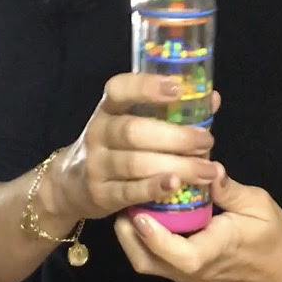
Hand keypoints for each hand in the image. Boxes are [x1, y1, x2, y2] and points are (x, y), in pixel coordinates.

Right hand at [45, 73, 221, 222]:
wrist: (71, 185)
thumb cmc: (114, 147)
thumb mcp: (131, 123)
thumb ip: (169, 113)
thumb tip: (210, 99)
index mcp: (108, 109)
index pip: (119, 90)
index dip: (146, 86)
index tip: (177, 88)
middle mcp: (98, 132)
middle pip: (134, 131)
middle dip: (176, 137)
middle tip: (207, 141)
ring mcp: (96, 164)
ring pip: (135, 163)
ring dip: (175, 165)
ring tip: (206, 170)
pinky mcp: (99, 194)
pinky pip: (128, 191)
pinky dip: (153, 188)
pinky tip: (177, 185)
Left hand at [114, 173, 281, 281]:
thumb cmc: (273, 236)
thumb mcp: (258, 205)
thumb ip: (231, 190)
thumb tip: (210, 167)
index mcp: (215, 252)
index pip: (181, 255)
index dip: (156, 236)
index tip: (138, 211)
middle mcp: (196, 271)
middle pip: (149, 262)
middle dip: (128, 234)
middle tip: (122, 200)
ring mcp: (189, 277)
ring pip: (148, 264)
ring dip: (131, 237)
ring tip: (127, 204)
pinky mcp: (186, 274)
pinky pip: (156, 262)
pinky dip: (143, 241)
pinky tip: (144, 214)